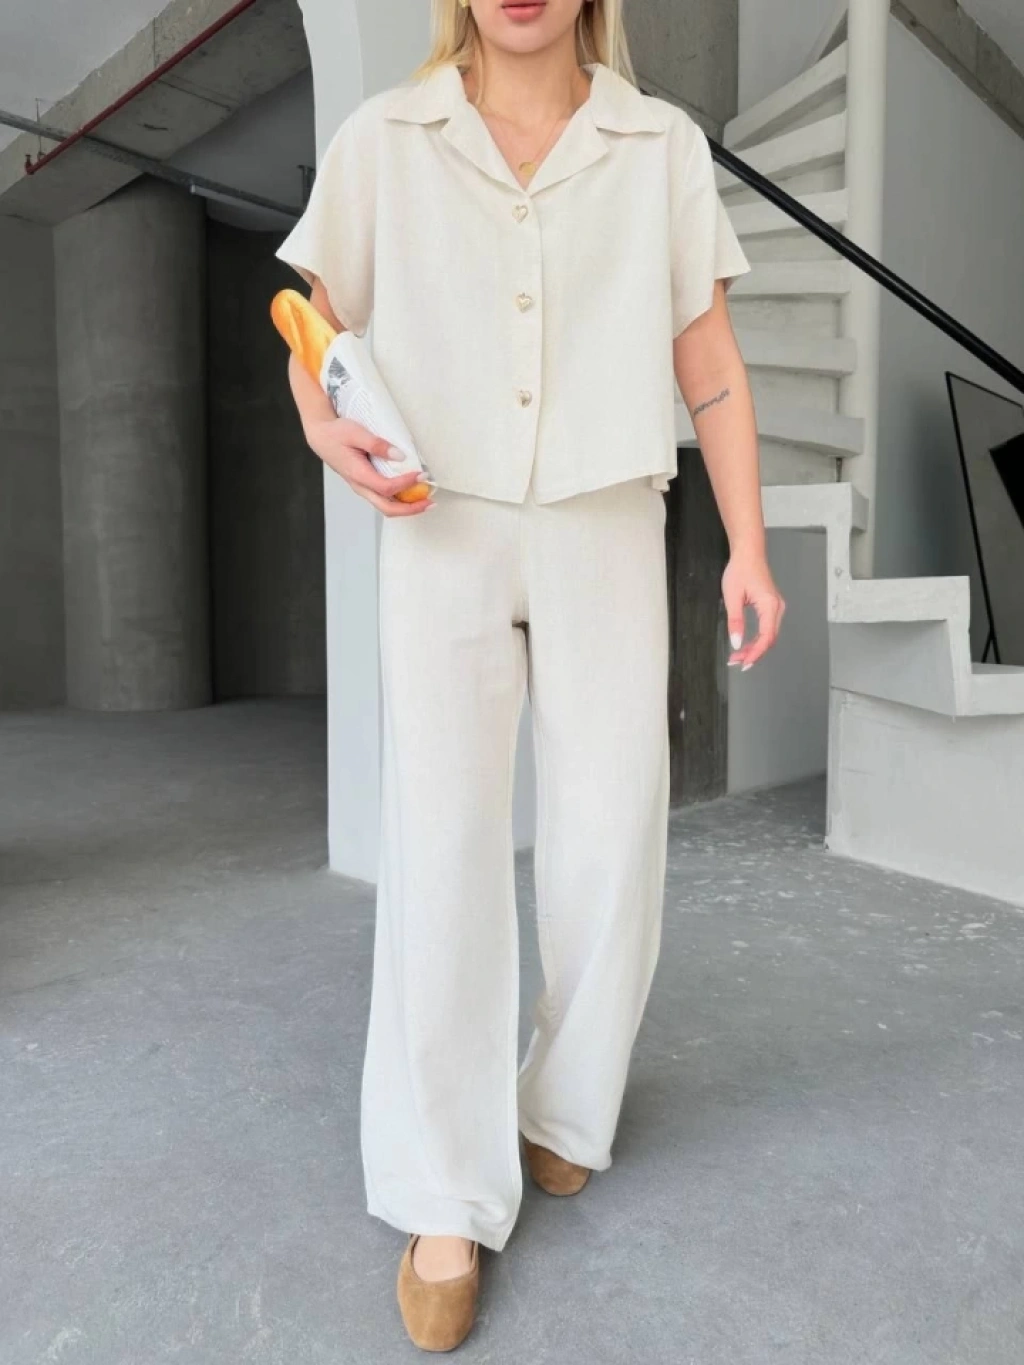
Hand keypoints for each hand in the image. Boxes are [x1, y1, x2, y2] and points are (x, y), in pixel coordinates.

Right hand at [303, 413, 432, 516]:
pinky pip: (384, 499)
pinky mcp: (365, 485)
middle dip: (411, 508)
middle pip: (388, 508)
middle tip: (430, 502)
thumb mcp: (356, 432)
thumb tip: (399, 455)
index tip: (421, 474)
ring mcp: (362, 488)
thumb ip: (377, 444)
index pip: (386, 487)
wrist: (321, 436)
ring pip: (386, 506)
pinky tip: (411, 492)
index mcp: (358, 474)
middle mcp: (360, 486)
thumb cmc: (336, 433)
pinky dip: (400, 499)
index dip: (406, 483)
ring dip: (407, 507)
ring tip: (425, 500)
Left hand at [722, 547, 784, 669]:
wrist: (748, 554)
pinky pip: (767, 628)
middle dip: (753, 653)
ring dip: (755, 647)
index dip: (755, 653)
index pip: (766, 637)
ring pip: (769, 635)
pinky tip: (746, 644)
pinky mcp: (772, 607)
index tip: (743, 663)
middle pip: (769, 639)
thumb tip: (737, 643)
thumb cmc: (740, 570)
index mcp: (769, 605)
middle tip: (736, 661)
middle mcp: (777, 608)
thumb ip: (735, 622)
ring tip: (738, 655)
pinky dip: (757, 639)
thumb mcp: (732, 597)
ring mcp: (776, 607)